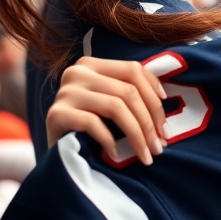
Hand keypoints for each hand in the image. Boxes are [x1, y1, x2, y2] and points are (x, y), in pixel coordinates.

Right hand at [47, 58, 168, 165]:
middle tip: (159, 146)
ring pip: (115, 106)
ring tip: (145, 155)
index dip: (154, 95)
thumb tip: (166, 99)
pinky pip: (93, 123)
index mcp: (93, 64)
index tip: (165, 122)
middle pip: (128, 90)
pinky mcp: (56, 114)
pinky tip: (117, 155)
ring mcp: (65, 92)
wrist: (55, 153)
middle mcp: (77, 72)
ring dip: (137, 135)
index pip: (133, 70)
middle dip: (149, 122)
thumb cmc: (87, 129)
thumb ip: (129, 94)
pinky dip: (110, 141)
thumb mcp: (109, 105)